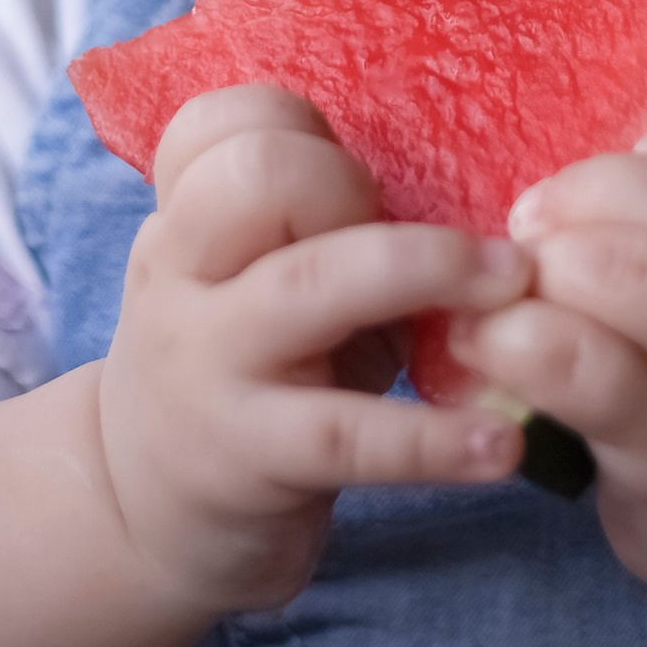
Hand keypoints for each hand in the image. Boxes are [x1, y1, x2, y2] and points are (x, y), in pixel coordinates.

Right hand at [96, 86, 529, 619]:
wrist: (135, 523)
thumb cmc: (237, 377)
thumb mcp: (246, 285)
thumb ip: (316, 229)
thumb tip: (469, 183)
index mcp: (186, 221)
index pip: (222, 122)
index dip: (303, 127)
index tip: (358, 175)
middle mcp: (182, 276)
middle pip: (259, 174)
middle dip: (354, 183)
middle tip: (417, 234)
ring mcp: (210, 365)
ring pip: (311, 283)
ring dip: (428, 268)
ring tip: (512, 286)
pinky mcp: (248, 459)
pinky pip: (348, 435)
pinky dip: (434, 439)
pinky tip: (501, 445)